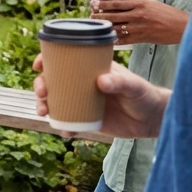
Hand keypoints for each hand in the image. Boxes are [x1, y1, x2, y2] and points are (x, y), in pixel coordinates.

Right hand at [33, 55, 169, 138]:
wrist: (152, 119)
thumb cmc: (144, 95)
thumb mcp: (134, 86)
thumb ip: (120, 82)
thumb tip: (102, 81)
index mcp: (90, 69)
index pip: (64, 61)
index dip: (47, 60)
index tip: (39, 66)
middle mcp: (82, 84)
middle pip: (53, 82)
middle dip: (40, 87)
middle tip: (42, 94)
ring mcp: (83, 102)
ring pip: (56, 103)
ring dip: (44, 106)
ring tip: (44, 113)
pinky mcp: (86, 120)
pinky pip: (68, 123)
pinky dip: (63, 127)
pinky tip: (66, 131)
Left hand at [91, 0, 187, 44]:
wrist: (182, 27)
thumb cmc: (168, 14)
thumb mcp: (152, 4)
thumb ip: (138, 5)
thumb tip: (124, 4)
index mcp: (140, 4)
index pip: (116, 3)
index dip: (102, 4)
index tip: (94, 3)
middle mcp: (138, 15)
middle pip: (112, 15)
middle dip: (99, 16)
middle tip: (90, 15)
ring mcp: (139, 28)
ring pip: (116, 27)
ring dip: (104, 27)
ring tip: (96, 26)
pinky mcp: (141, 38)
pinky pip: (123, 40)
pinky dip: (114, 39)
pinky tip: (106, 38)